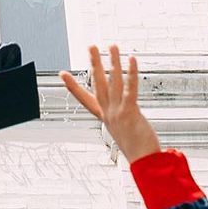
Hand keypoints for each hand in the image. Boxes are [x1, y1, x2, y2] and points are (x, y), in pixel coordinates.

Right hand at [60, 45, 161, 162]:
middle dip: (94, 63)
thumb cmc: (139, 150)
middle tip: (90, 47)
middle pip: (98, 84)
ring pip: (113, 82)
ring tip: (112, 46)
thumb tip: (126, 117)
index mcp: (105, 118)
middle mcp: (109, 113)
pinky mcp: (130, 112)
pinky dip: (131, 73)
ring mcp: (117, 112)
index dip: (73, 86)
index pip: (85, 99)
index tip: (63, 74)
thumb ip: (123, 121)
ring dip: (113, 61)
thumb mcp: (125, 133)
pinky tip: (132, 60)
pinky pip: (130, 89)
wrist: (144, 162)